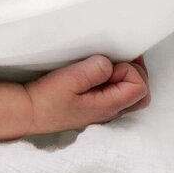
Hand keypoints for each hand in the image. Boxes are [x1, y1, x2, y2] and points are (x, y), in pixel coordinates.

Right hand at [25, 55, 150, 134]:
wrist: (31, 111)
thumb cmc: (47, 99)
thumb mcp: (70, 78)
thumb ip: (95, 69)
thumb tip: (110, 64)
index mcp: (108, 106)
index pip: (139, 87)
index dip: (129, 70)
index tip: (110, 64)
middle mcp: (110, 112)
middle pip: (142, 94)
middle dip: (135, 73)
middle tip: (117, 61)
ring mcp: (104, 111)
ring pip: (132, 96)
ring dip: (127, 77)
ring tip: (109, 65)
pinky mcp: (96, 108)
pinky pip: (119, 96)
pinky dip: (117, 82)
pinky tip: (102, 74)